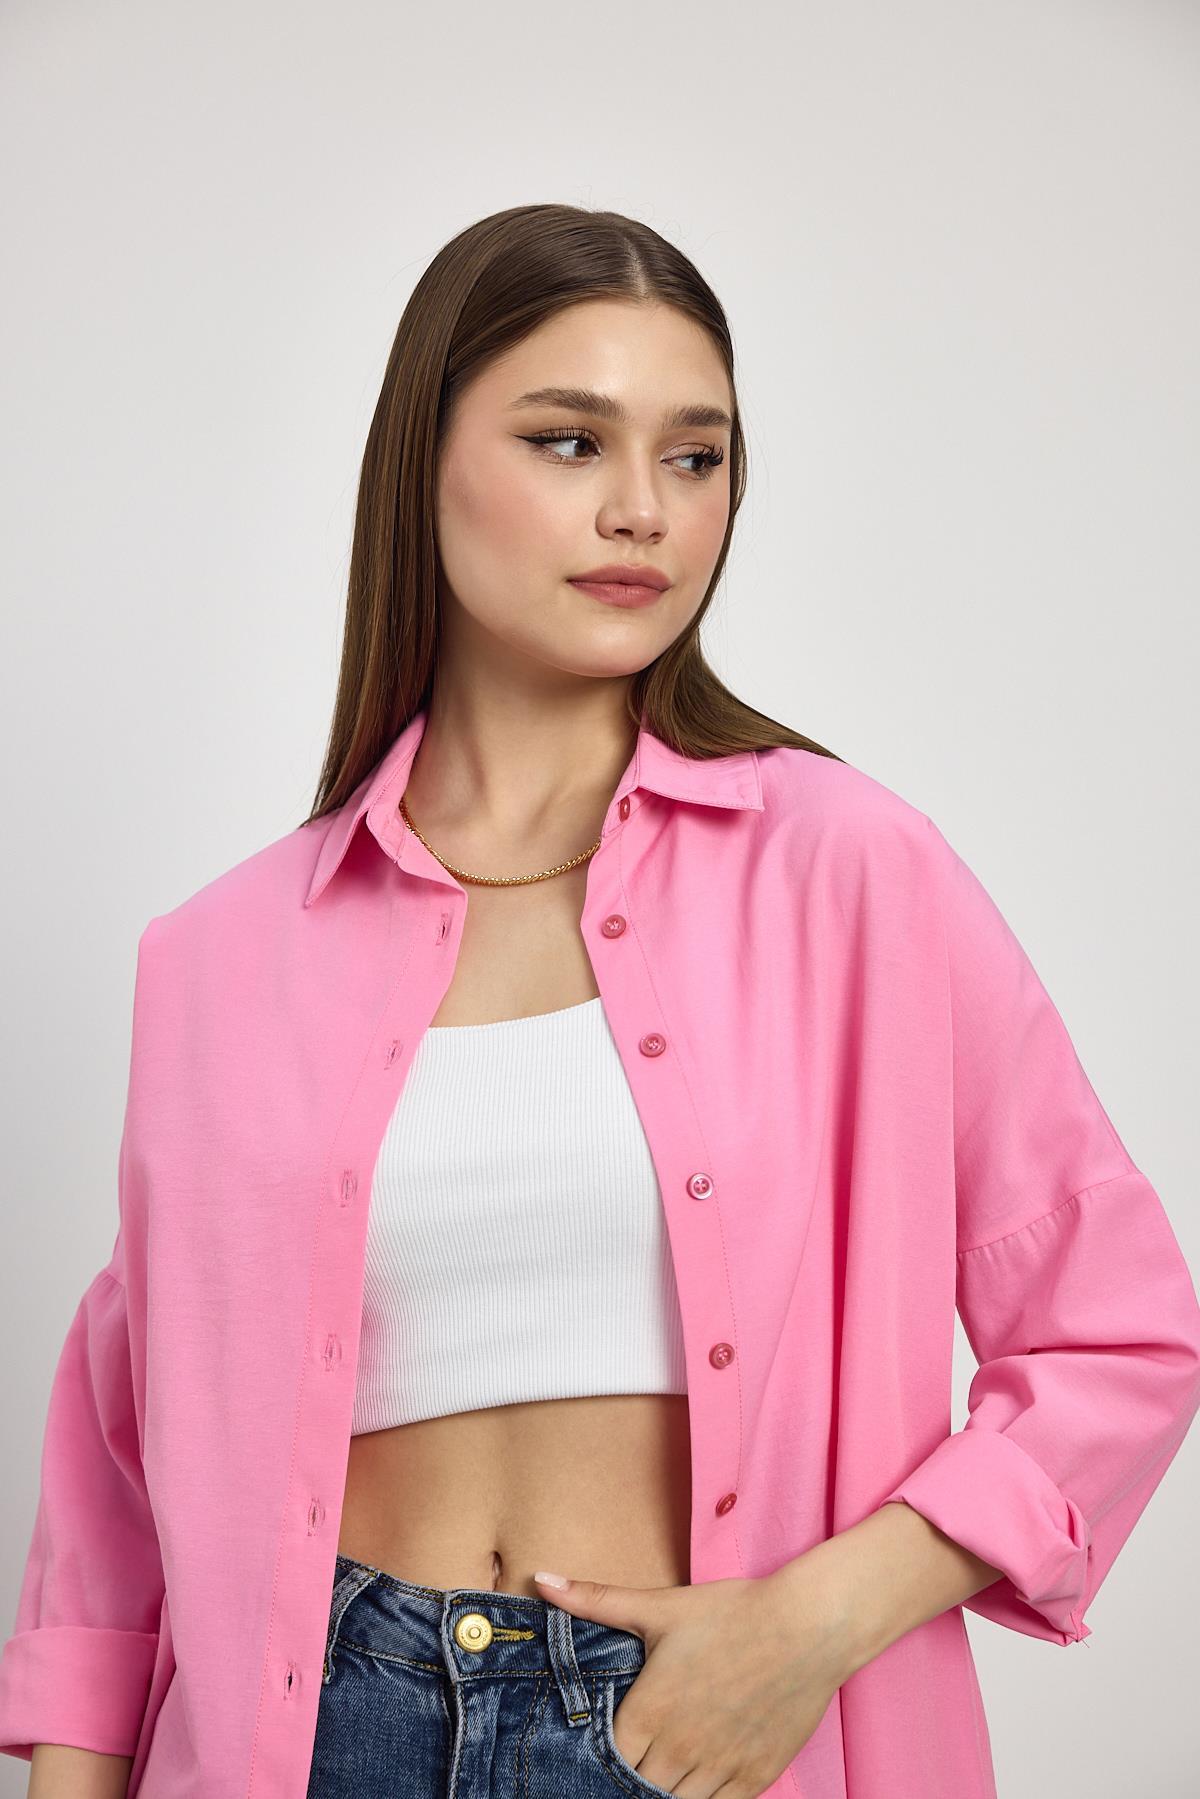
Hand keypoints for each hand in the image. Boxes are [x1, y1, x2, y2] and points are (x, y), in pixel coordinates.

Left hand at [532, 1562, 853, 1796]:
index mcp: (649, 1713)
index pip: (605, 1760)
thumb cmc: (731, 1613)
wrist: (808, 1626)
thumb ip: (595, 1599)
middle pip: (636, 1787)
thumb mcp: (659, 1606)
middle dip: (629, 1776)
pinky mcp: (755, 1778)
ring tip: (662, 1767)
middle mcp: (679, 1749)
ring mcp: (719, 1768)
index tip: (597, 1749)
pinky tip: (697, 1781)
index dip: (597, 1757)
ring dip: (665, 1789)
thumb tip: (541, 1580)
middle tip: (632, 1757)